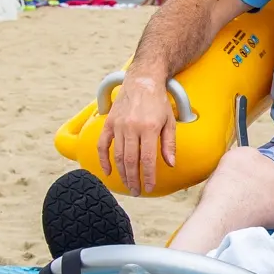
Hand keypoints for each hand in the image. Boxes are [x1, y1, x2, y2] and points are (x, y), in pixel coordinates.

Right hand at [98, 74, 178, 194]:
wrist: (142, 81)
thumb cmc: (158, 102)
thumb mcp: (170, 121)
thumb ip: (169, 144)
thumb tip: (170, 164)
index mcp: (150, 128)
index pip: (148, 159)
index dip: (148, 176)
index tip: (149, 188)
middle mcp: (132, 127)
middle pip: (131, 161)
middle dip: (134, 179)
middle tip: (137, 191)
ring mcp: (119, 125)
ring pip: (118, 155)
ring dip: (122, 173)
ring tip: (128, 184)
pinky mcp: (109, 123)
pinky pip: (103, 144)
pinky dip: (104, 160)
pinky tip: (108, 172)